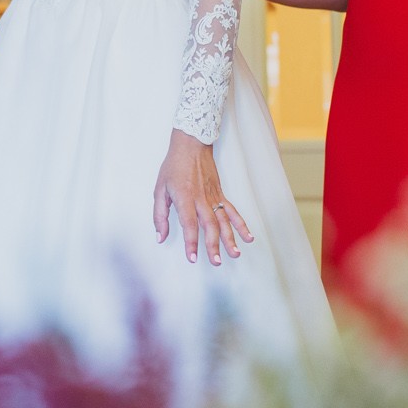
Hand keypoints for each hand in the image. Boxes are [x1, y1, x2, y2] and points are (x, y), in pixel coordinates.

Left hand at [152, 130, 252, 264]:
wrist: (191, 145)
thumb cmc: (173, 167)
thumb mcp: (159, 190)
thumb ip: (159, 215)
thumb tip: (160, 237)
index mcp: (184, 198)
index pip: (189, 225)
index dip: (191, 242)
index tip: (193, 258)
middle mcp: (201, 199)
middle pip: (210, 226)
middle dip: (213, 245)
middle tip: (216, 262)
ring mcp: (213, 197)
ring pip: (224, 221)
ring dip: (230, 238)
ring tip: (235, 254)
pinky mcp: (220, 195)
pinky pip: (232, 212)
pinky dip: (241, 225)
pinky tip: (247, 237)